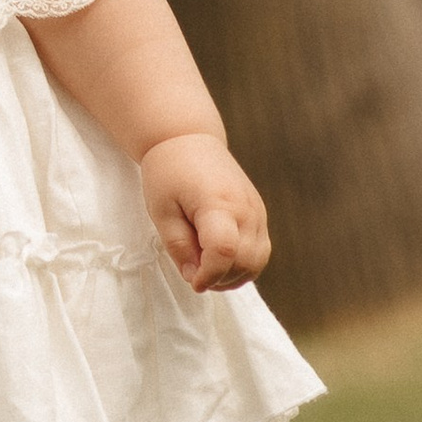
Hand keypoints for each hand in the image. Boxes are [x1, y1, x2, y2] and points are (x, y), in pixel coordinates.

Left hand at [139, 133, 270, 291]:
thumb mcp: (161, 211)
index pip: (224, 250)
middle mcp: (245, 208)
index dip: (210, 274)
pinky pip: (260, 251)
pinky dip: (243, 265)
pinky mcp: (260, 213)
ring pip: (258, 261)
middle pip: (246, 261)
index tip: (193, 281)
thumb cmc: (169, 172)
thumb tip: (195, 278)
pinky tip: (220, 262)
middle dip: (221, 279)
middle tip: (195, 276)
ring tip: (207, 270)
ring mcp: (257, 211)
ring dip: (234, 276)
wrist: (189, 140)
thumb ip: (179, 247)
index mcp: (217, 203)